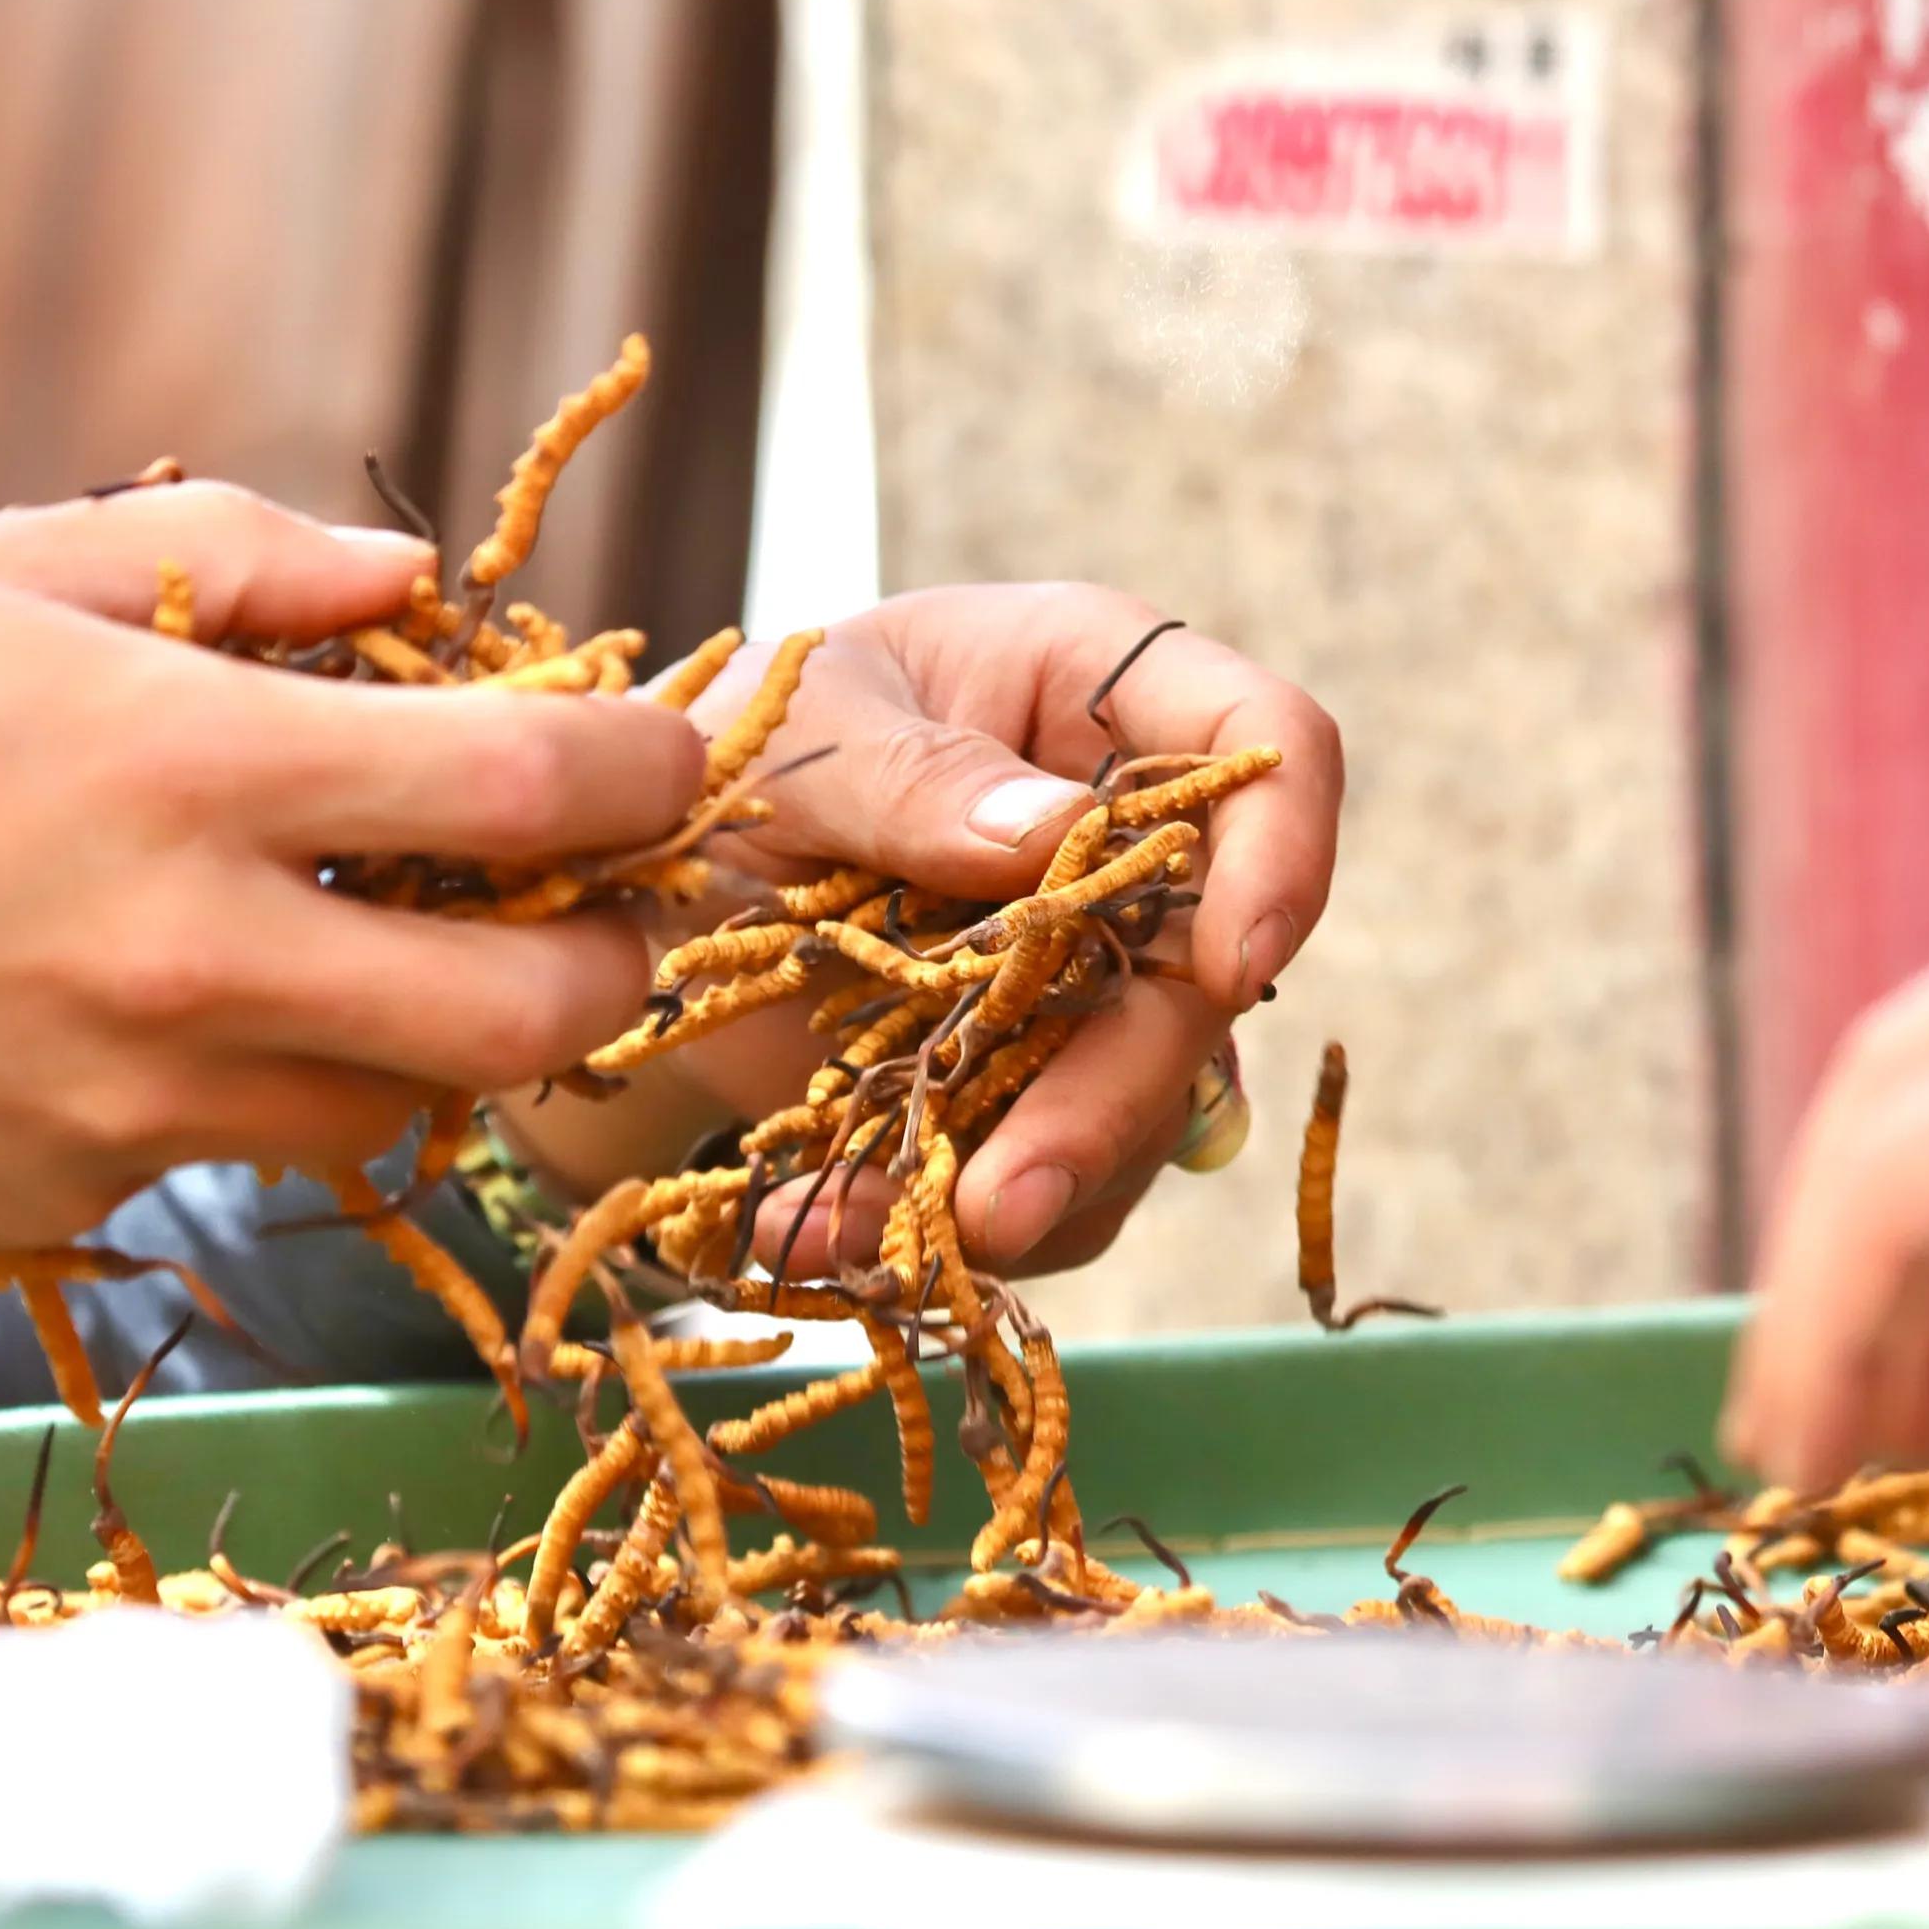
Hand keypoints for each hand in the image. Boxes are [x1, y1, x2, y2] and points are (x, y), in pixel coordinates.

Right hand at [0, 483, 704, 1246]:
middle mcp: (195, 956)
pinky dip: (282, 1089)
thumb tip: (411, 581)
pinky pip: (251, 1152)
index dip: (649, 772)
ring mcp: (137, 1099)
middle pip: (534, 1016)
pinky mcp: (76, 1190)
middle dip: (607, 964)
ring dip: (442, 1037)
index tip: (671, 754)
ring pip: (405, 1109)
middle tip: (582, 909)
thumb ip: (224, 560)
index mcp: (191, 766)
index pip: (528, 788)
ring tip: (378, 944)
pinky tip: (200, 1007)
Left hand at [493, 584, 1340, 1275]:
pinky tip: (808, 1232)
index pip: (1270, 746)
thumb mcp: (800, 725)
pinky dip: (925, 1225)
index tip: (1232, 967)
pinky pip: (1030, 1183)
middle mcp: (1126, 848)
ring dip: (1021, 1192)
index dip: (1284, 853)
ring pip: (1132, 1111)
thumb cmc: (734, 736)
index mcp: (1106, 695)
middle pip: (1201, 981)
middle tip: (1002, 1201)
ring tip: (862, 1234)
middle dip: (1111, 1104)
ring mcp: (1083, 979)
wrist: (645, 869)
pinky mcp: (1019, 1086)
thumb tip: (1051, 835)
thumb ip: (909, 773)